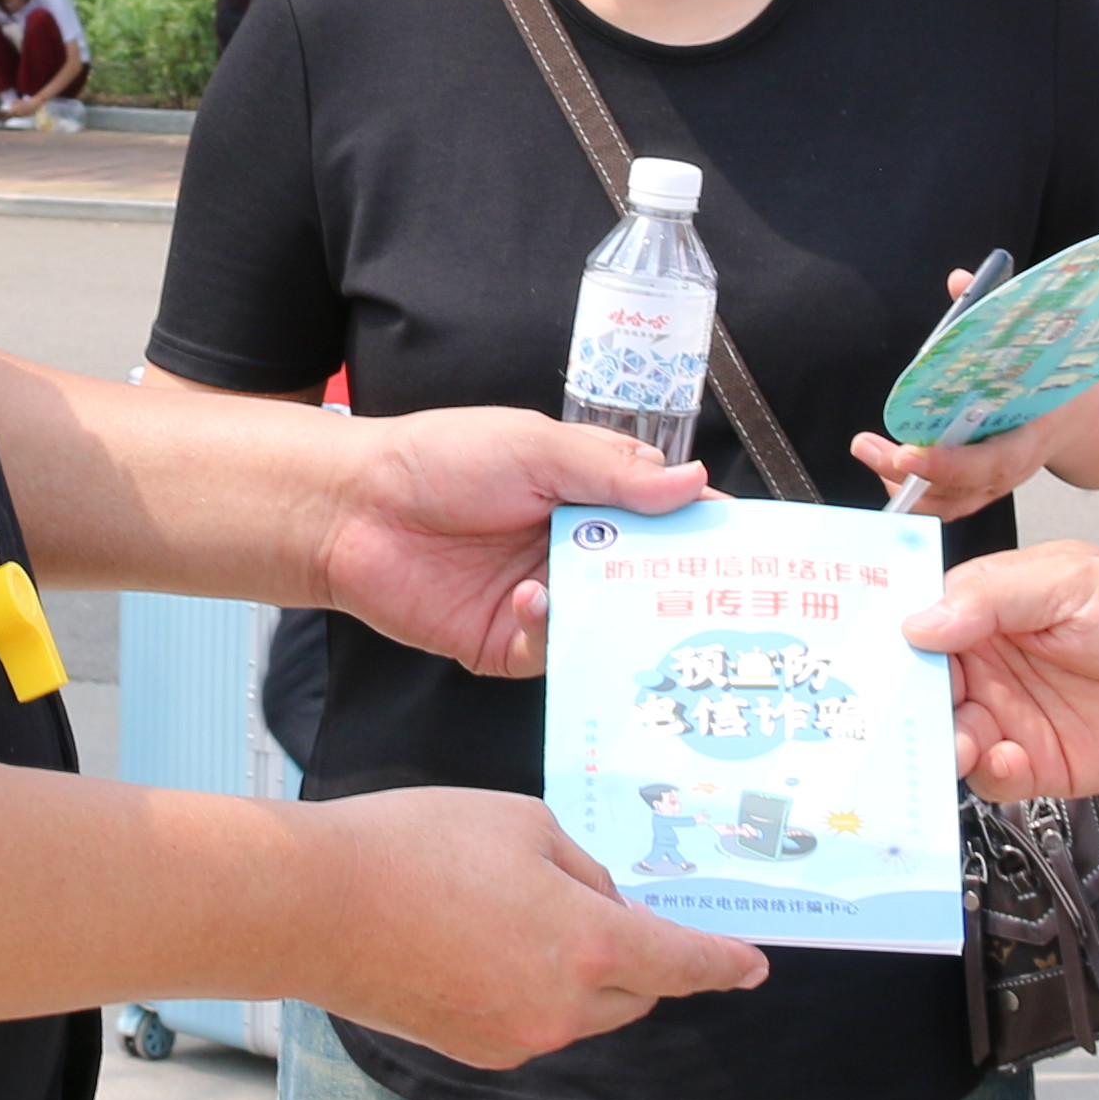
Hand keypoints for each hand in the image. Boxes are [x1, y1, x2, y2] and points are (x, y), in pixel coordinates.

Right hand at [296, 784, 765, 1063]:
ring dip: (578, 970)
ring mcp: (517, 1039)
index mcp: (591, 948)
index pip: (684, 965)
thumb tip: (600, 908)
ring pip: (583, 1008)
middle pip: (637, 991)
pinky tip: (480, 938)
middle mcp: (565, 1010)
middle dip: (635, 953)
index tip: (751, 967)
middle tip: (598, 902)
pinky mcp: (473, 1050)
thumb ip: (583, 870)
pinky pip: (531, 1019)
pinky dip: (529, 986)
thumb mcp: (524, 823)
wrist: (314, 907)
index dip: (724, 964)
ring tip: (515, 907)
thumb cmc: (418, 845)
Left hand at [309, 406, 706, 676]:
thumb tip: (693, 483)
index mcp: (587, 495)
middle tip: (708, 596)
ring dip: (613, 613)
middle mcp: (573, 550)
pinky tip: (528, 599)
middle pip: (646, 579)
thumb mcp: (534, 447)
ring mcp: (544, 599)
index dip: (703, 532)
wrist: (353, 508)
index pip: (663, 517)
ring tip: (612, 595)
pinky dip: (550, 630)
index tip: (745, 545)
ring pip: (608, 623)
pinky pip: (553, 652)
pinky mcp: (508, 642)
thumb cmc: (437, 460)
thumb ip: (613, 471)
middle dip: (675, 588)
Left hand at [847, 266, 1069, 518]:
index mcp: (1030, 436)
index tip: (907, 453)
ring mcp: (993, 484)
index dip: (948, 464)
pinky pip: (944, 502)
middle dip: (911, 475)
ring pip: (947, 502)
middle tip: (870, 449)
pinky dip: (912, 490)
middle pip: (959, 489)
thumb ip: (992, 317)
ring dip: (903, 484)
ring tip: (869, 450)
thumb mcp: (1031, 344)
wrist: (1072, 410)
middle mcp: (1011, 469)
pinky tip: (885, 465)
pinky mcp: (977, 488)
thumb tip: (959, 281)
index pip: (991, 462)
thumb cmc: (1047, 377)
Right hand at [906, 540, 1098, 798]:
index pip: (916, 629)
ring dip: (942, 745)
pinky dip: (988, 773)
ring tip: (958, 743)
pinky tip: (1005, 756)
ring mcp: (1010, 718)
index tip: (864, 661)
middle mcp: (988, 668)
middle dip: (903, 706)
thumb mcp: (1069, 582)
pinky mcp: (1039, 764)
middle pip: (922, 692)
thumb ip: (992, 599)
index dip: (889, 645)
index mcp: (985, 613)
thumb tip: (920, 623)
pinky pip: (994, 779)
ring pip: (949, 740)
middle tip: (896, 716)